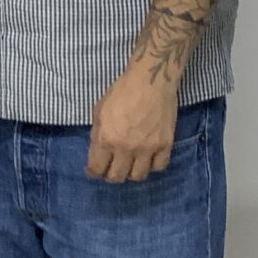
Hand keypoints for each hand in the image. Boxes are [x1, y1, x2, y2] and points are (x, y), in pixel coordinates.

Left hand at [87, 66, 177, 182]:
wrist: (150, 81)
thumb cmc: (121, 91)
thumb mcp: (99, 111)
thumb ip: (97, 134)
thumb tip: (98, 151)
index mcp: (106, 138)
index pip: (97, 169)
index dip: (93, 172)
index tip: (94, 170)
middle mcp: (126, 148)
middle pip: (117, 177)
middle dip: (110, 175)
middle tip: (111, 168)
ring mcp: (147, 148)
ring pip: (138, 176)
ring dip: (131, 173)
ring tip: (130, 165)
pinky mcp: (165, 145)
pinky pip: (158, 167)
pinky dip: (152, 166)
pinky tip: (148, 159)